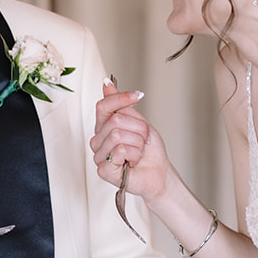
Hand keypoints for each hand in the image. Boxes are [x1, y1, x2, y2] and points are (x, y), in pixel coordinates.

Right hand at [90, 81, 170, 204]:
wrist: (159, 173)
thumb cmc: (149, 150)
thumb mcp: (138, 121)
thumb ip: (121, 105)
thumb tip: (106, 84)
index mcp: (104, 127)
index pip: (103, 106)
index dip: (121, 98)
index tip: (139, 95)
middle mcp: (98, 140)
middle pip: (115, 120)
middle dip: (138, 128)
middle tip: (143, 140)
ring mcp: (99, 156)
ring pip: (117, 135)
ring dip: (137, 143)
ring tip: (138, 151)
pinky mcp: (103, 170)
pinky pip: (119, 150)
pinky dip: (134, 154)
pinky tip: (133, 162)